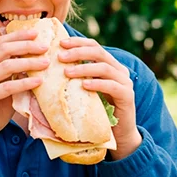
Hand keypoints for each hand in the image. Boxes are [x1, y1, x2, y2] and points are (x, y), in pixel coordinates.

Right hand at [0, 29, 48, 158]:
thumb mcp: (4, 90)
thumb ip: (14, 77)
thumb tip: (36, 65)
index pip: (0, 42)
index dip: (18, 35)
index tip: (36, 32)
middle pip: (3, 49)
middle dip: (25, 45)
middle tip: (45, 46)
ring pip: (6, 65)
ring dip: (28, 62)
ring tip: (46, 63)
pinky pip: (7, 87)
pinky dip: (24, 83)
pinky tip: (39, 82)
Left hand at [58, 36, 141, 160]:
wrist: (118, 134)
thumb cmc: (97, 112)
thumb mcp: (85, 92)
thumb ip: (76, 79)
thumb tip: (49, 70)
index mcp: (110, 65)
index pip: (94, 46)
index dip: (78, 42)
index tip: (60, 43)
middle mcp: (119, 70)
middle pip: (98, 52)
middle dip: (78, 52)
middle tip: (60, 56)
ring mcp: (125, 82)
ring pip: (104, 67)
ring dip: (84, 67)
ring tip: (67, 72)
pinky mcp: (127, 96)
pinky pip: (112, 86)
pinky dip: (97, 83)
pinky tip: (84, 85)